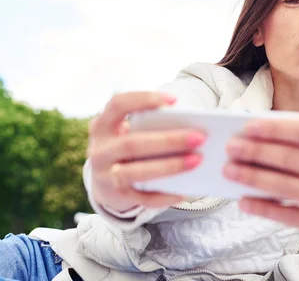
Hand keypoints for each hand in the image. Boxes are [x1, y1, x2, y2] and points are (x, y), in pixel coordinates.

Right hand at [87, 92, 204, 211]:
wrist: (104, 183)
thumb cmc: (127, 148)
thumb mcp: (127, 132)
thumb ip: (147, 126)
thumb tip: (188, 127)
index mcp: (102, 126)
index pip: (118, 105)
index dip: (144, 99)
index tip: (174, 100)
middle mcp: (99, 150)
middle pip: (133, 143)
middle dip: (168, 140)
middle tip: (199, 137)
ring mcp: (105, 176)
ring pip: (138, 172)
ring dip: (170, 166)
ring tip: (196, 161)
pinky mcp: (116, 197)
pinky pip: (143, 198)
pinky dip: (164, 195)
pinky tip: (184, 191)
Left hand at [223, 113, 298, 256]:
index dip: (276, 128)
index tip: (251, 126)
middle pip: (293, 158)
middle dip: (257, 151)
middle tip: (232, 147)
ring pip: (287, 186)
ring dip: (254, 177)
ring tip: (232, 170)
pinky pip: (292, 216)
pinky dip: (266, 208)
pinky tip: (248, 202)